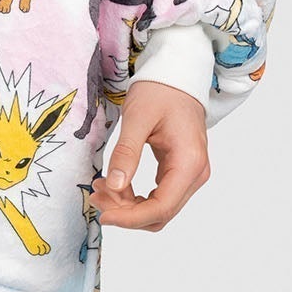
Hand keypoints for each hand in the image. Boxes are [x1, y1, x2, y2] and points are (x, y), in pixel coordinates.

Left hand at [92, 79, 209, 230]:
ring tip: (101, 188)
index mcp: (189, 163)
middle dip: (126, 212)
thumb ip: (126, 152)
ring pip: (159, 207)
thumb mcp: (138, 117)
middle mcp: (195, 174)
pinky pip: (159, 195)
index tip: (104, 215)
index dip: (131, 218)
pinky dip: (136, 196)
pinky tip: (115, 184)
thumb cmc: (160, 90)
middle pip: (161, 212)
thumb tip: (114, 187)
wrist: (177, 74)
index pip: (161, 208)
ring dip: (129, 206)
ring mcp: (190, 174)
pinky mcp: (181, 170)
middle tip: (96, 195)